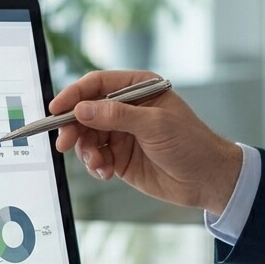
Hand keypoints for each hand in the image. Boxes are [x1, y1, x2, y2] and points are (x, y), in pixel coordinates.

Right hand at [50, 70, 243, 213]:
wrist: (207, 180)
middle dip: (73, 127)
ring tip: (99, 164)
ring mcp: (121, 133)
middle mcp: (126, 108)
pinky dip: (95, 166)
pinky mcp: (120, 156)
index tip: (57, 109)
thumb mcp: (155, 125)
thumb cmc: (191, 144)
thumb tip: (82, 110)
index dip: (74, 94)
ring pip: (87, 137)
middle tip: (65, 143)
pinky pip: (95, 157)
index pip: (97, 84)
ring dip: (86, 151)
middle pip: (85, 111)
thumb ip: (117, 116)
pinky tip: (106, 172)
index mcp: (138, 88)